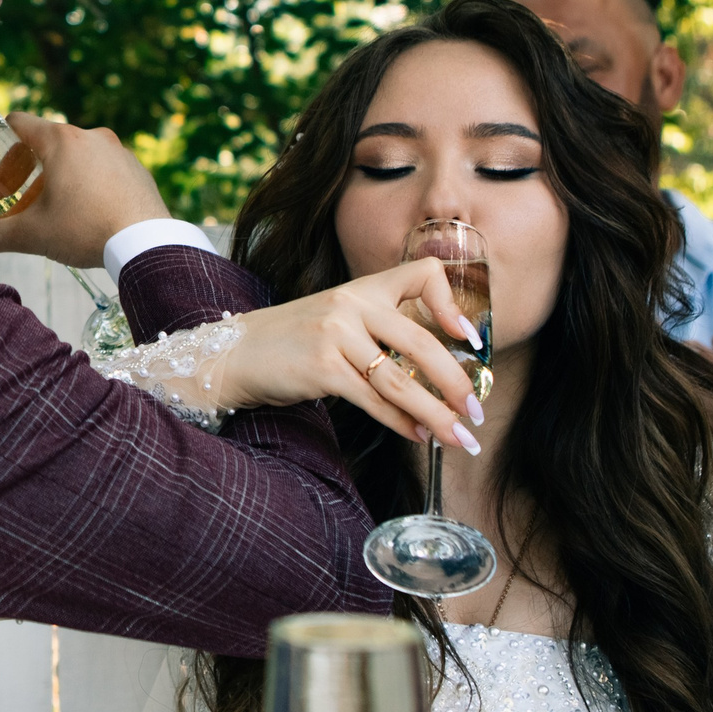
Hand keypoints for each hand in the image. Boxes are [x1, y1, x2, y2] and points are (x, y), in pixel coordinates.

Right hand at [0, 112, 169, 268]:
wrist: (146, 243)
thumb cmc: (85, 230)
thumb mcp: (32, 234)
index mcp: (60, 141)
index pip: (20, 123)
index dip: (0, 138)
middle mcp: (90, 136)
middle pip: (49, 140)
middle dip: (31, 164)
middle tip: (20, 193)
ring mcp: (118, 150)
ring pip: (79, 154)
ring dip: (63, 173)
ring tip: (56, 207)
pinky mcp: (137, 167)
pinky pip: (104, 167)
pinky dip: (91, 182)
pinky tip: (89, 212)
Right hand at [207, 258, 485, 446]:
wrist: (236, 353)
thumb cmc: (293, 341)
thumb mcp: (338, 317)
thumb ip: (380, 328)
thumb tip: (434, 371)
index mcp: (363, 287)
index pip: (422, 273)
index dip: (452, 304)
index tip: (469, 339)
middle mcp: (352, 305)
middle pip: (422, 343)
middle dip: (456, 383)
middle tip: (476, 412)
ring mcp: (336, 335)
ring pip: (401, 381)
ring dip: (436, 415)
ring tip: (458, 438)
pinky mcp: (322, 368)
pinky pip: (374, 401)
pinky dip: (402, 423)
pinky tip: (418, 435)